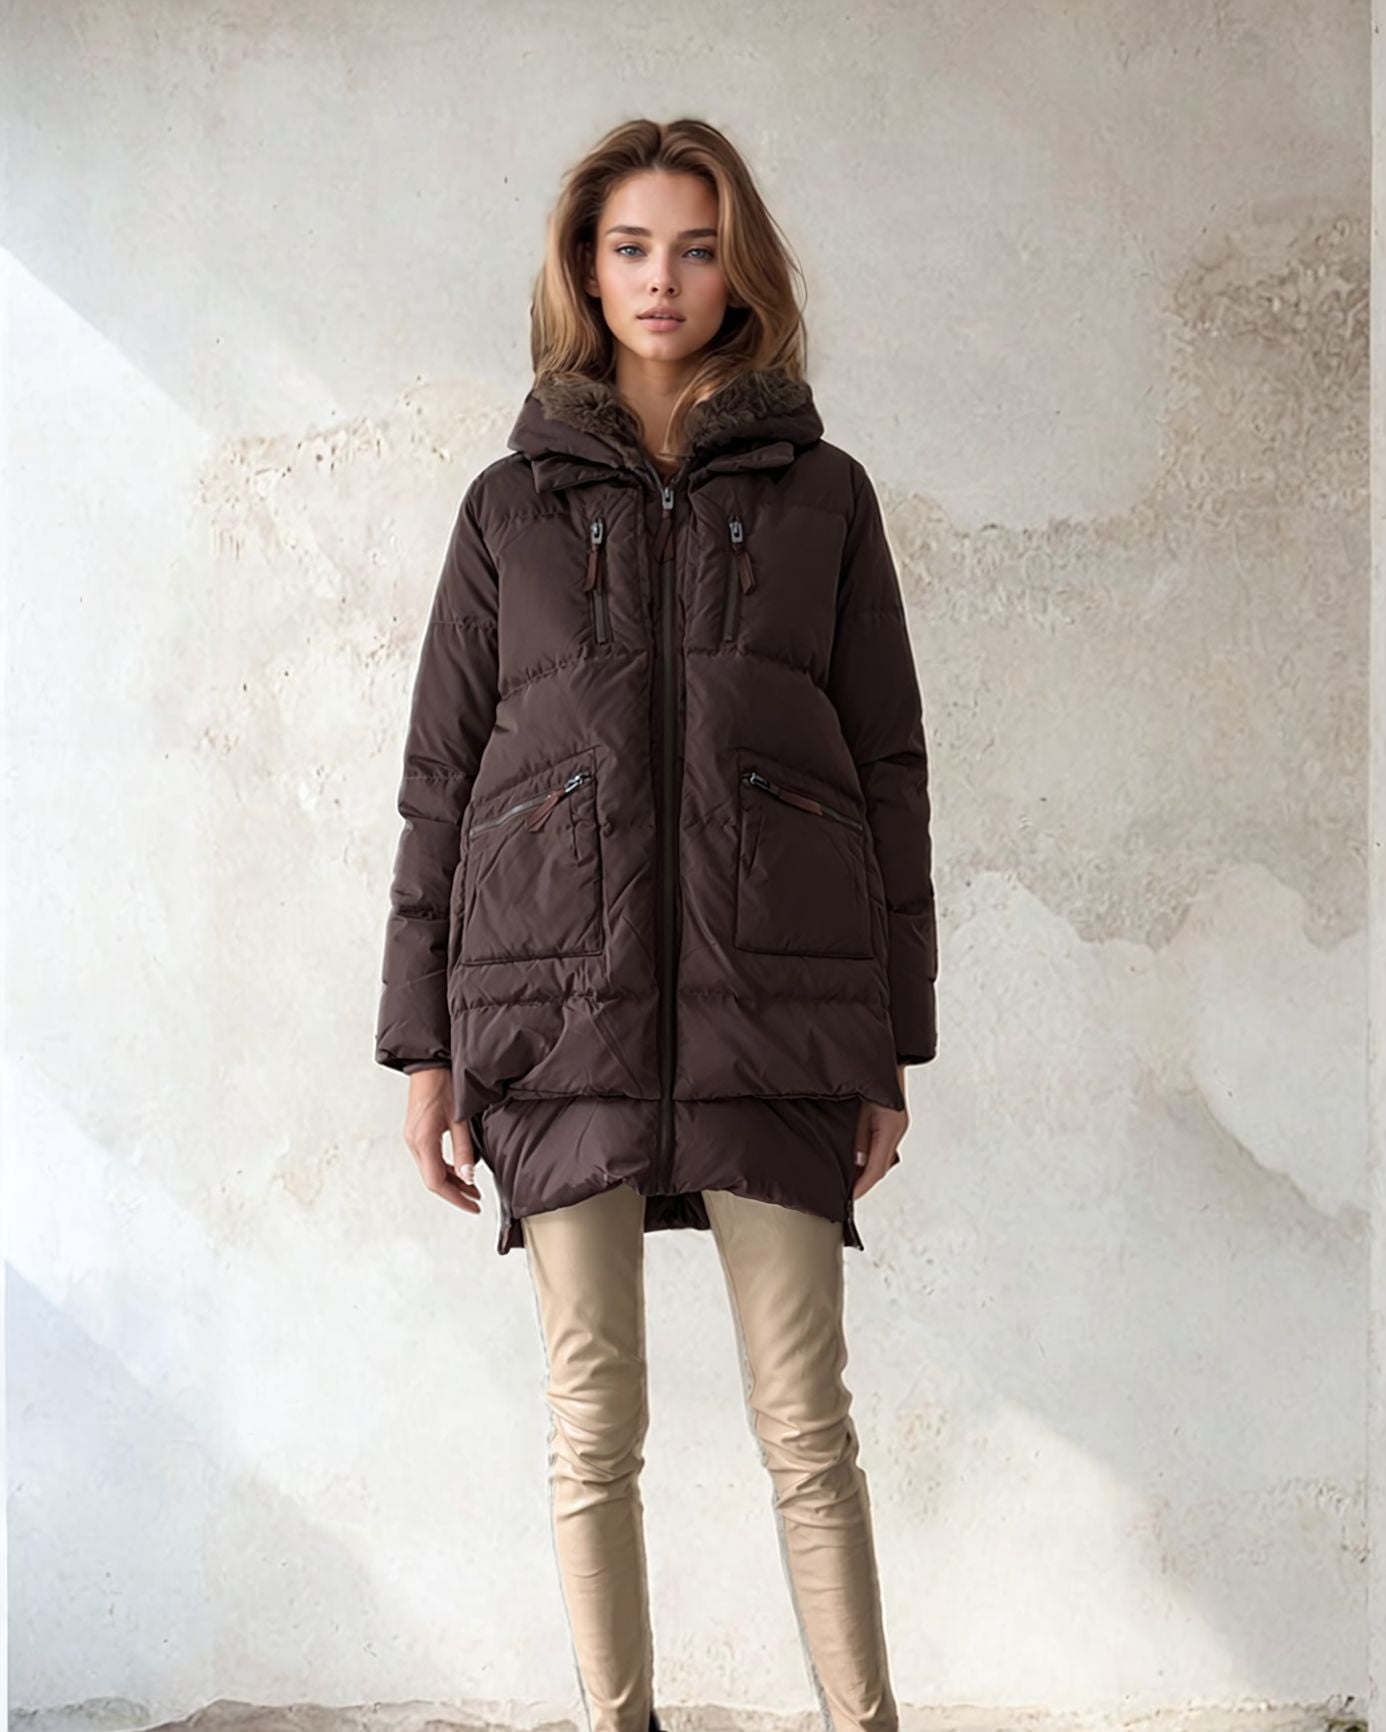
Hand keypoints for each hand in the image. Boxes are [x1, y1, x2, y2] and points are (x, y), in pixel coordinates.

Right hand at [403, 1068, 482, 1215]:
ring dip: (452, 1182)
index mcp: (423, 1141)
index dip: (456, 1198)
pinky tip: (460, 1170)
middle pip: (433, 1179)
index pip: (436, 1182)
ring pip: (431, 1170)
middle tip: (476, 1200)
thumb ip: (464, 1149)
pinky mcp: (417, 1134)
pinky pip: (430, 1159)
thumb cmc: (444, 1084)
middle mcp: (414, 1143)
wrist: (429, 1065)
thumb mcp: (459, 1118)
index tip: (473, 1206)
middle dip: (455, 1192)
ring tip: (472, 1188)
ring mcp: (413, 1139)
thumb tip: (468, 1177)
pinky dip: (446, 1169)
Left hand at [851, 1063, 907, 1201]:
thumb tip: (853, 1159)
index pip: (876, 1168)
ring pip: (880, 1157)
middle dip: (861, 1181)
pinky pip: (880, 1145)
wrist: (886, 1052)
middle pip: (880, 1166)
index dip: (861, 1186)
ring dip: (864, 1169)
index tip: (847, 1198)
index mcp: (890, 1127)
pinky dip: (867, 1156)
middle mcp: (896, 1129)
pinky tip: (852, 1157)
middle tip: (841, 1193)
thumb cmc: (872, 1073)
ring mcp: (896, 1126)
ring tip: (843, 1179)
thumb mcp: (859, 1105)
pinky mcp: (891, 1121)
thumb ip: (856, 1133)